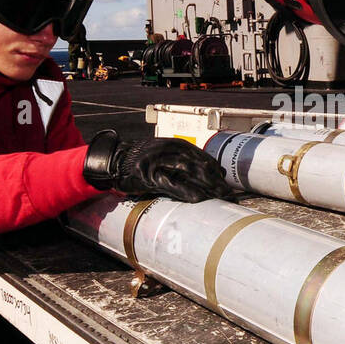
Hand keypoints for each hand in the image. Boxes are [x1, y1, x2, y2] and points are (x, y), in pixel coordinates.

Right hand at [83, 130, 233, 202]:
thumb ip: (186, 160)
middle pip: (199, 165)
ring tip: (220, 197)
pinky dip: (185, 191)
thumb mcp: (165, 155)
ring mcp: (159, 161)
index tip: (226, 183)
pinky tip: (198, 198)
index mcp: (175, 144)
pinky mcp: (148, 175)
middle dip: (215, 181)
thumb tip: (216, 170)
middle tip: (230, 195)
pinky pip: (171, 184)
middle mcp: (169, 150)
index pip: (202, 157)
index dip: (215, 171)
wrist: (115, 159)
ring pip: (189, 172)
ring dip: (206, 186)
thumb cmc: (143, 160)